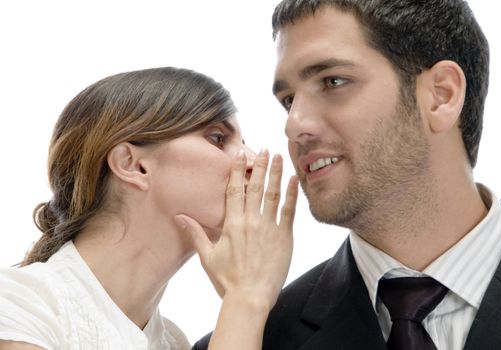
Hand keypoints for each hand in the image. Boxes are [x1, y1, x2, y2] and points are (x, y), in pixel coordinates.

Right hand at [174, 149, 297, 309]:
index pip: (234, 190)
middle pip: (255, 187)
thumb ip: (196, 233)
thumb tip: (179, 217)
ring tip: (279, 156)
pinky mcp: (284, 237)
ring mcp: (269, 228)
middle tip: (264, 149)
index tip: (240, 155)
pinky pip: (289, 211)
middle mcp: (250, 222)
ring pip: (273, 194)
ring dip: (276, 174)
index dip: (237, 170)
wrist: (249, 298)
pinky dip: (292, 195)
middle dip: (259, 166)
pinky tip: (294, 180)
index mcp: (232, 224)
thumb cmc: (227, 280)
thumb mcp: (207, 256)